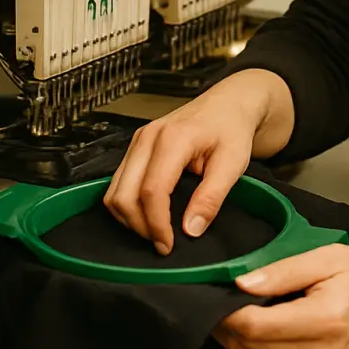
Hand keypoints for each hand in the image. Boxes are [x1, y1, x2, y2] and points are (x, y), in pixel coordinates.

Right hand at [103, 69, 291, 253]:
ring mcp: (138, 139)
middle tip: (163, 243)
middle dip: (139, 226)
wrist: (230, 103)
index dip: (156, 224)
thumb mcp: (234, 163)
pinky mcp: (136, 145)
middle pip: (124, 194)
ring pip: (114, 190)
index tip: (168, 246)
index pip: (151, 191)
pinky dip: (127, 204)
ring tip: (155, 232)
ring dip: (130, 218)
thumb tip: (190, 230)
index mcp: (173, 139)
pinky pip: (118, 182)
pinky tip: (147, 214)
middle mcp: (148, 137)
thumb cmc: (233, 130)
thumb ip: (212, 197)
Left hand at [215, 245, 348, 348]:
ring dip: (240, 340)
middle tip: (221, 300)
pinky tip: (262, 329)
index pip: (255, 327)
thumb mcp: (325, 257)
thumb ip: (282, 271)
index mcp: (324, 321)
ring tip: (240, 311)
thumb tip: (241, 283)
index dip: (228, 313)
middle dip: (228, 326)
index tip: (217, 293)